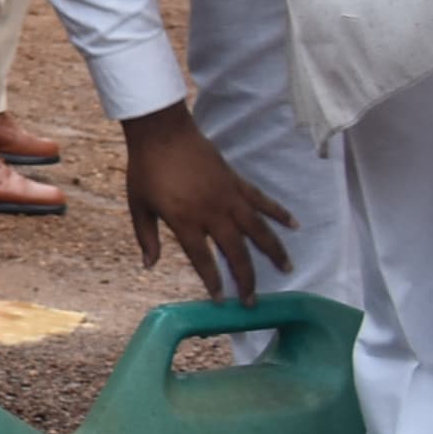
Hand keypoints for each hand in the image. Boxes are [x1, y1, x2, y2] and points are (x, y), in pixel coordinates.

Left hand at [119, 103, 289, 302]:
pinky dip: (279, 212)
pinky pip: (262, 201)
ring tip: (287, 268)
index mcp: (185, 221)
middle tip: (253, 300)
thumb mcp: (138, 206)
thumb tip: (149, 265)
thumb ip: (146, 237)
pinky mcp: (236, 182)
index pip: (203, 260)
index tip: (222, 300)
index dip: (213, 282)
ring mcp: (228, 197)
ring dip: (274, 251)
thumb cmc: (146, 170)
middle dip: (246, 279)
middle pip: (236, 252)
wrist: (161, 133)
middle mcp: (212, 212)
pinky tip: (294, 225)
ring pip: (258, 230)